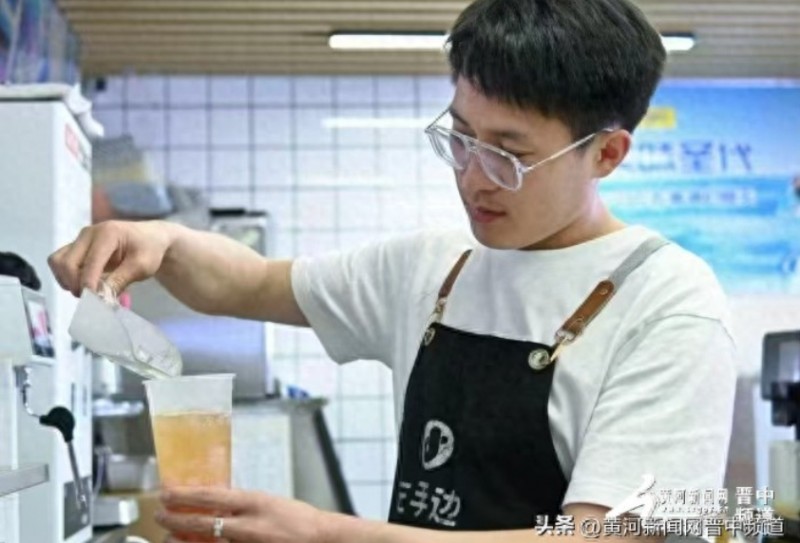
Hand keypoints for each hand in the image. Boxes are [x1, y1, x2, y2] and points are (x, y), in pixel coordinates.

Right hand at [48, 220, 174, 296]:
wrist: (151, 238)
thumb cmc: (149, 250)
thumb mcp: (142, 266)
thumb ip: (120, 280)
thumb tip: (101, 299)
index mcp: (108, 233)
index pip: (90, 261)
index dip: (89, 283)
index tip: (93, 300)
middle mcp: (89, 233)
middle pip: (66, 262)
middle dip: (75, 283)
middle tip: (90, 298)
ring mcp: (80, 239)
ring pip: (58, 261)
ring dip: (66, 280)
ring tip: (85, 290)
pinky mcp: (76, 247)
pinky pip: (60, 262)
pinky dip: (65, 276)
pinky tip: (82, 284)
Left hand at [156, 487, 334, 542]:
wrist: (318, 539)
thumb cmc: (295, 518)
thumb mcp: (266, 501)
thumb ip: (240, 503)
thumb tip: (212, 500)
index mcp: (253, 502)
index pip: (211, 496)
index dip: (184, 496)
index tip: (166, 493)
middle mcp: (248, 525)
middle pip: (201, 524)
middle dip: (175, 520)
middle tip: (160, 515)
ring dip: (182, 540)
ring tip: (169, 537)